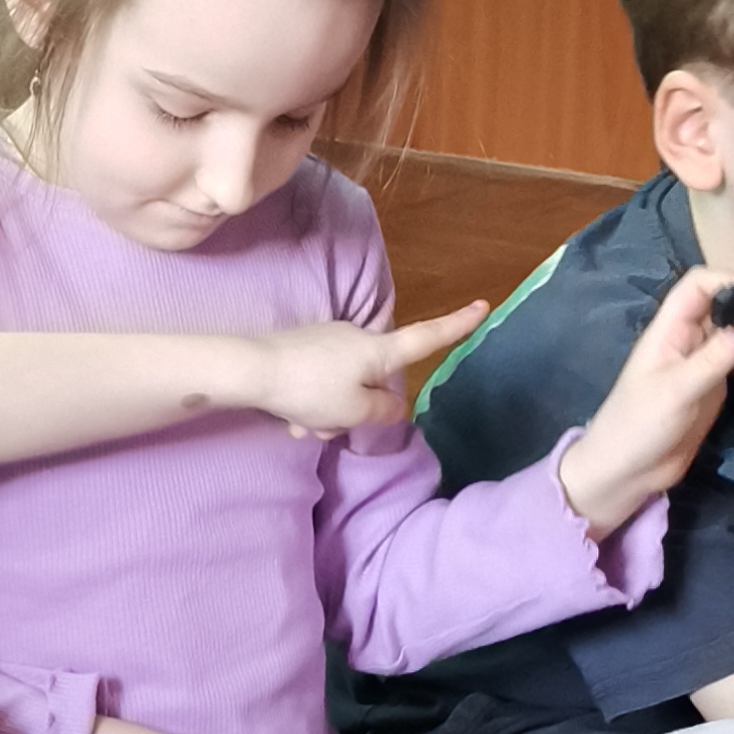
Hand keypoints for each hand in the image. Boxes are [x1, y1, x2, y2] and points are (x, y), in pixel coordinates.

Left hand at [246, 305, 486, 440]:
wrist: (250, 369)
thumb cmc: (309, 389)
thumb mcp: (354, 411)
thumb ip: (384, 410)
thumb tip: (395, 404)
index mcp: (378, 350)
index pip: (426, 338)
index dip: (457, 326)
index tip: (483, 306)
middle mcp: (357, 337)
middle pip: (372, 381)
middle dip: (354, 410)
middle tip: (326, 427)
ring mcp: (328, 340)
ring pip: (341, 388)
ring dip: (326, 413)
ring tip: (301, 424)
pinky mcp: (303, 347)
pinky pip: (318, 383)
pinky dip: (308, 404)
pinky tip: (288, 417)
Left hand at [557, 269, 733, 538]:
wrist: (628, 471)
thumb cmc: (640, 426)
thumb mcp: (676, 392)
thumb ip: (711, 360)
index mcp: (668, 329)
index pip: (699, 284)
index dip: (729, 283)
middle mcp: (686, 337)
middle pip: (726, 301)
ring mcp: (700, 359)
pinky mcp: (711, 382)